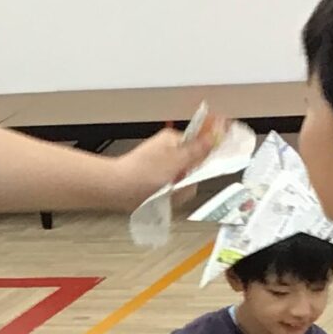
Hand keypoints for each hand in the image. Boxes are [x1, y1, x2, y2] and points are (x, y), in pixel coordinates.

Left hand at [110, 115, 227, 209]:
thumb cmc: (140, 173)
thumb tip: (216, 136)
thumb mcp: (175, 161)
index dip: (205, 159)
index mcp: (174, 140)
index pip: (202, 146)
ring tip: (164, 193)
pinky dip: (168, 196)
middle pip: (195, 167)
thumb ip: (198, 150)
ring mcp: (164, 166)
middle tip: (176, 184)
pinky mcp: (158, 181)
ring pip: (184, 182)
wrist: (116, 189)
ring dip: (177, 191)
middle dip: (188, 180)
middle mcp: (170, 151)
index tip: (207, 169)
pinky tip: (159, 197)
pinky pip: (173, 190)